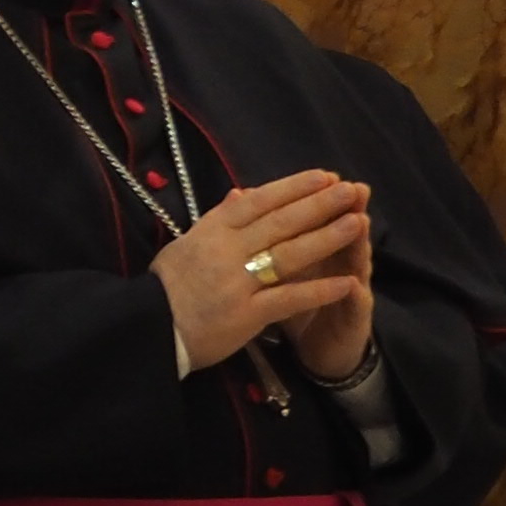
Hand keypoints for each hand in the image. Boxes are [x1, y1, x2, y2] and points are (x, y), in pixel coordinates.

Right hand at [157, 171, 372, 372]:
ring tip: (357, 223)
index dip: (293, 188)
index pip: (258, 202)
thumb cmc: (167, 286)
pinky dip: (318, 290)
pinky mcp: (245, 314)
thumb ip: (216, 219)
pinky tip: (347, 283)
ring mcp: (236, 282)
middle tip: (350, 190)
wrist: (148, 329)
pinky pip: (288, 299)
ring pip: (289, 254)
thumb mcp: (185, 244)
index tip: (323, 176)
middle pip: (280, 223)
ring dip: (326, 238)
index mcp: (211, 231)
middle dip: (319, 205)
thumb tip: (240, 193)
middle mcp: (225, 250)